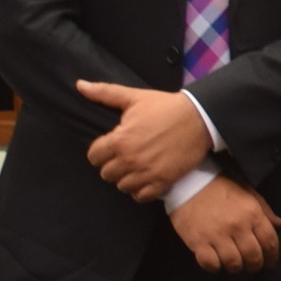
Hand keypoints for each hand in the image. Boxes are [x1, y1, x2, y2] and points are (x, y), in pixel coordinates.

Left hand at [78, 80, 212, 200]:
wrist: (201, 118)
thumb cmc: (166, 107)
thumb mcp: (135, 97)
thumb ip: (105, 93)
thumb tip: (80, 85)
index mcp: (119, 140)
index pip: (93, 157)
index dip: (101, 151)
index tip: (112, 146)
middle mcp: (130, 160)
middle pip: (106, 174)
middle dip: (113, 165)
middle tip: (125, 156)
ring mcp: (147, 172)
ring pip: (122, 186)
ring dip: (127, 178)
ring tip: (136, 168)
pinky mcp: (163, 181)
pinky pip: (141, 196)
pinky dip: (141, 190)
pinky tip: (146, 179)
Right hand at [166, 176, 280, 272]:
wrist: (190, 182)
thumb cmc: (222, 187)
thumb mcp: (249, 193)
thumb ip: (265, 211)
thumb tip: (279, 225)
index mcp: (253, 214)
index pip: (270, 242)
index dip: (272, 256)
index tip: (270, 262)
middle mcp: (237, 226)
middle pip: (253, 256)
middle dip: (255, 265)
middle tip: (252, 266)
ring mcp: (217, 235)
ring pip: (233, 263)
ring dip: (236, 268)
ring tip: (234, 265)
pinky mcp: (198, 242)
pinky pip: (210, 263)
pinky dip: (215, 268)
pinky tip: (216, 262)